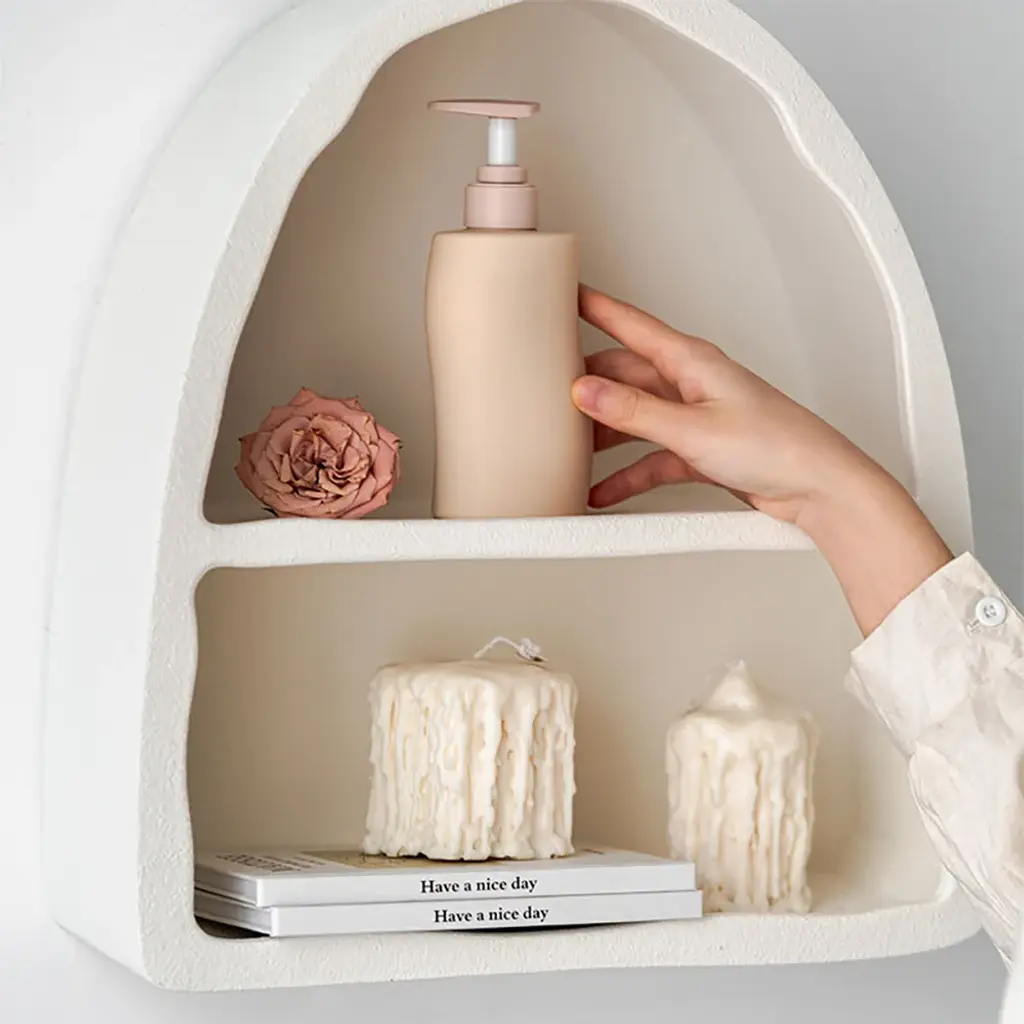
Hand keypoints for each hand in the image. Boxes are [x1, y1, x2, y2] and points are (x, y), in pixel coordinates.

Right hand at [571, 286, 951, 633]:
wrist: (817, 486)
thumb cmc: (777, 446)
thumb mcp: (693, 428)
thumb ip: (634, 412)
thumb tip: (586, 391)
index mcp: (691, 361)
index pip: (630, 324)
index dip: (594, 306)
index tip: (564, 292)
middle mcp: (690, 383)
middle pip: (623, 376)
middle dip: (587, 384)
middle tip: (548, 390)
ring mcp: (694, 416)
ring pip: (634, 417)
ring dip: (604, 435)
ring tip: (569, 448)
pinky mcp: (699, 450)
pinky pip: (650, 457)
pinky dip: (626, 473)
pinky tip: (603, 488)